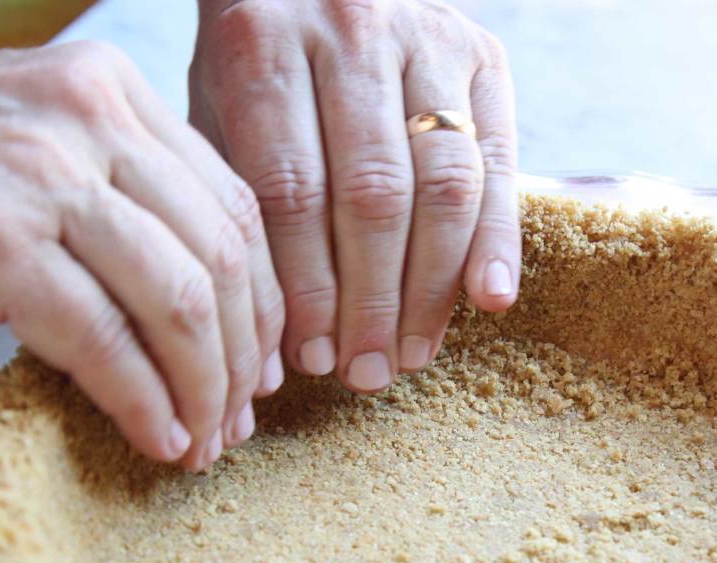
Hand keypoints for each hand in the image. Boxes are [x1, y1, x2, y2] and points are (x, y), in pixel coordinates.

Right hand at [0, 42, 284, 468]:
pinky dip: (143, 402)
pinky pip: (103, 341)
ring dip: (203, 391)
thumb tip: (218, 310)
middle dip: (241, 359)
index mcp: (112, 90)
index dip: (265, 301)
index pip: (234, 206)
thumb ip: (126, 196)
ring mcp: (39, 177)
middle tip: (237, 421)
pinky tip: (157, 439)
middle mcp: (88, 118)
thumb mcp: (38, 149)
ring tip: (203, 442)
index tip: (264, 366)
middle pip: (221, 257)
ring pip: (179, 302)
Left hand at [189, 0, 519, 390]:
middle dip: (372, 302)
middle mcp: (349, 30)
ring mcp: (425, 37)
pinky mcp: (482, 53)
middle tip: (367, 374)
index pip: (290, 191)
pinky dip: (497, 239)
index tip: (311, 360)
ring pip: (443, 185)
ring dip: (432, 286)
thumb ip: (241, 200)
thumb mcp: (217, 105)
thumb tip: (273, 345)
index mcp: (260, 43)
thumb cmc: (255, 57)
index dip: (307, 289)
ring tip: (413, 354)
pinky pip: (499, 161)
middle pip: (372, 196)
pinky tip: (488, 300)